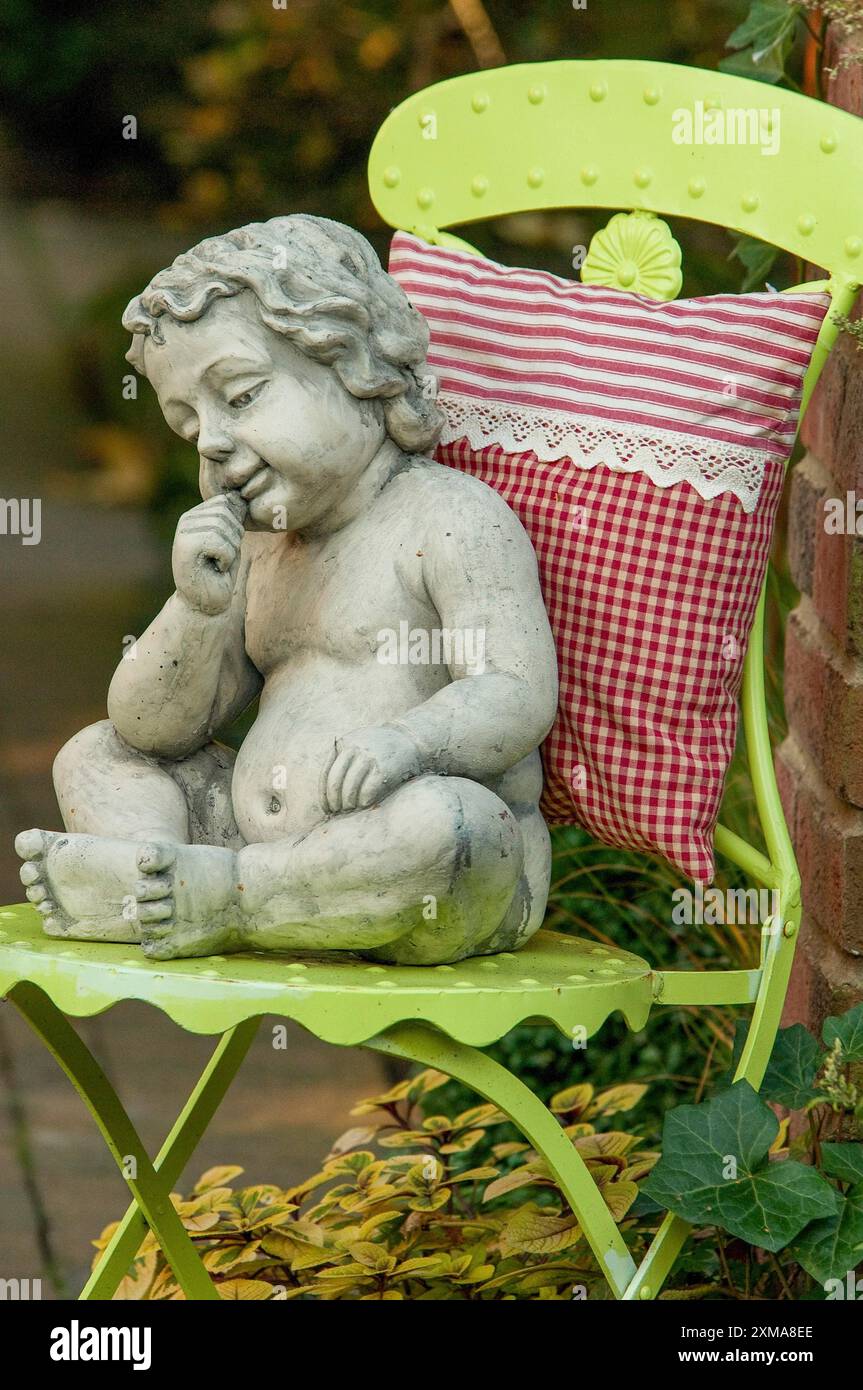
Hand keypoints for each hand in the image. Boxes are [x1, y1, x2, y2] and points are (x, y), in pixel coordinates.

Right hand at [172, 493, 247, 615]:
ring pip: (223, 528)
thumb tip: (238, 497)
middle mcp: (186, 520)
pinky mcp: (186, 546)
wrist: (206, 603)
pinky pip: (221, 543)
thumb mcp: (230, 540)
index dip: (235, 526)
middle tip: (221, 558)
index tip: (224, 547)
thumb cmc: (220, 574)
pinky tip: (214, 570)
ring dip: (229, 550)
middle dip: (233, 538)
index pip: (225, 502)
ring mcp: (183, 532)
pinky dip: (225, 560)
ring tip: (216, 564)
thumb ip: (231, 519)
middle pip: (225, 512)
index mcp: (195, 515)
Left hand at [320, 725, 422, 813]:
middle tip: (337, 812)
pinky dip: (363, 801)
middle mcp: (353, 749)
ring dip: (348, 804)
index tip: (326, 808)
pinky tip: (364, 805)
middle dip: (334, 801)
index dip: (324, 794)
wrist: (408, 738)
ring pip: (349, 789)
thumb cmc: (379, 748)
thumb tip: (328, 793)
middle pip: (335, 783)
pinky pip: (367, 791)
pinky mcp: (383, 769)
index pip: (326, 774)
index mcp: (343, 744)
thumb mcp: (356, 744)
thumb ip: (341, 760)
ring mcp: (368, 758)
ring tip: (351, 810)